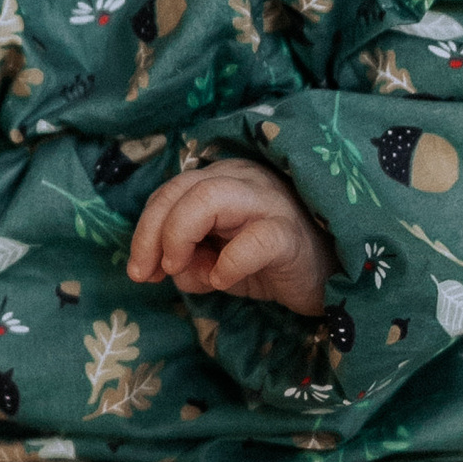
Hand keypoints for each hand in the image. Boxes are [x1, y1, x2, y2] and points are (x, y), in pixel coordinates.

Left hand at [128, 160, 335, 314]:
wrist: (323, 279)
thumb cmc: (266, 264)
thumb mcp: (215, 264)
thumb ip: (189, 261)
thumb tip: (166, 269)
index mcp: (221, 181)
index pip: (169, 193)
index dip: (145, 230)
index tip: (139, 270)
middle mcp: (241, 181)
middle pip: (181, 189)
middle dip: (152, 233)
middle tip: (147, 274)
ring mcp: (267, 202)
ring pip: (208, 197)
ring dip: (180, 235)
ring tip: (179, 269)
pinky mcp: (288, 234)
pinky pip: (252, 241)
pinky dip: (228, 263)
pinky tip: (222, 280)